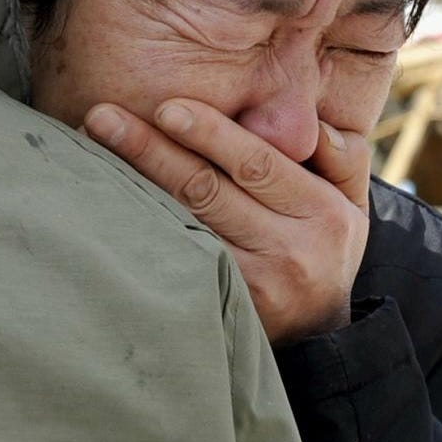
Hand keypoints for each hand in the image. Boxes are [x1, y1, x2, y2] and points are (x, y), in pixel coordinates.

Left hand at [85, 98, 370, 341]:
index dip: (210, 134)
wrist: (318, 334)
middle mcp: (290, 252)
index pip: (258, 164)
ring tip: (90, 149)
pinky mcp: (223, 310)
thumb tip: (309, 121)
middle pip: (207, 191)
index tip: (166, 107)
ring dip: (132, 185)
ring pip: (183, 227)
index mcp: (322, 213)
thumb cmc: (323, 246)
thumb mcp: (351, 201)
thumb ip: (341, 154)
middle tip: (103, 117)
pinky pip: (174, 262)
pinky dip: (140, 229)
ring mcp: (252, 288)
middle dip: (151, 150)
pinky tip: (103, 204)